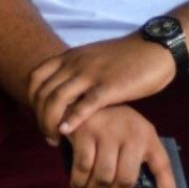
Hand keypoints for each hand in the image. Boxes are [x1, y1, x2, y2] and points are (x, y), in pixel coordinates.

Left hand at [29, 34, 176, 145]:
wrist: (155, 48)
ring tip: (55, 139)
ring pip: (56, 100)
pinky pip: (83, 105)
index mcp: (71, 56)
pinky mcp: (109, 86)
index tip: (41, 117)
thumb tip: (65, 94)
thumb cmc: (127, 57)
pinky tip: (67, 132)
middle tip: (47, 135)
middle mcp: (76, 63)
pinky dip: (71, 120)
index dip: (32, 101)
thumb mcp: (94, 58)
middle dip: (40, 118)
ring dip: (50, 123)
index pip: (35, 78)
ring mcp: (91, 74)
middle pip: (42, 93)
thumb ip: (77, 71)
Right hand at [65, 105, 177, 187]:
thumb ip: (136, 159)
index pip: (162, 166)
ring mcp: (107, 132)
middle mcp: (131, 133)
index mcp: (147, 135)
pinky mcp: (85, 133)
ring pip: (102, 178)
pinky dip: (78, 182)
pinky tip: (78, 181)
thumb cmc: (110, 123)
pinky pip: (82, 169)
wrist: (82, 98)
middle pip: (125, 180)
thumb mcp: (130, 135)